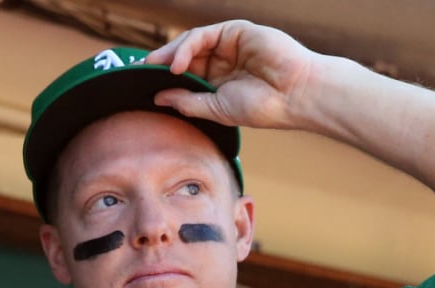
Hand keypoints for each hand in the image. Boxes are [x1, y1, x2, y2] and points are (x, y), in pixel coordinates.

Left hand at [146, 20, 315, 130]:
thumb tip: (159, 97)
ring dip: (169, 54)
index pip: (185, 75)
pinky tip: (177, 65)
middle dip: (160, 62)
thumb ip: (188, 102)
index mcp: (219, 81)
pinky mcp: (235, 31)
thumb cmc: (264, 106)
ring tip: (154, 68)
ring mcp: (229, 44)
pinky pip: (203, 35)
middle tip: (139, 71)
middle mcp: (222, 61)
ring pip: (191, 43)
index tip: (141, 85)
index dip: (163, 78)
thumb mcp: (217, 109)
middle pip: (184, 56)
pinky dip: (186, 48)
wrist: (295, 95)